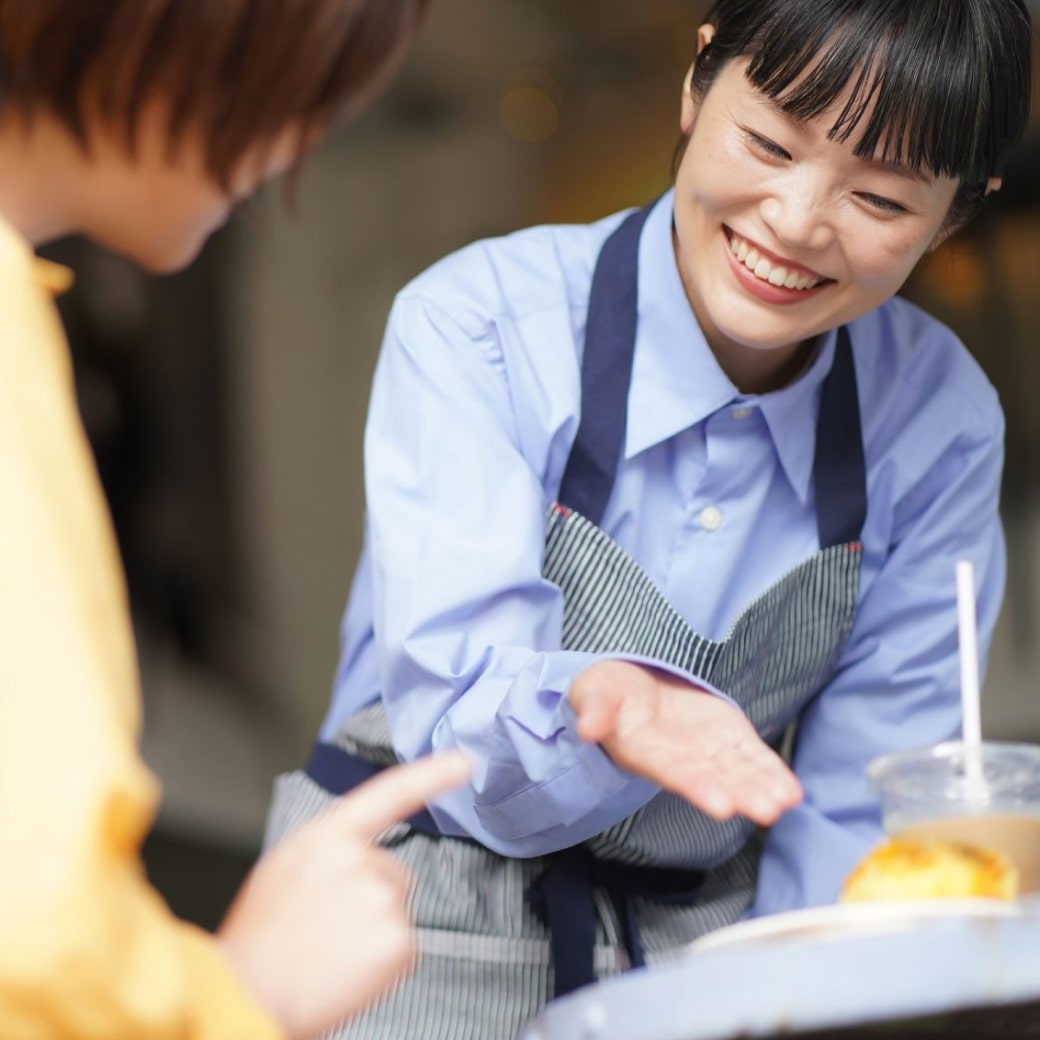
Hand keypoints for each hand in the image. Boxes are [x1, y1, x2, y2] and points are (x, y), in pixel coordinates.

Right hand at [217, 752, 470, 1038]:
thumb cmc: (260, 937)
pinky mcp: (400, 943)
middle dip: (367, 894)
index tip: (464, 761)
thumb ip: (329, 847)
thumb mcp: (285, 867)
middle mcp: (362, 862)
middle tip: (325, 925)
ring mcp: (384, 902)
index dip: (432, 773)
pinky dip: (380, 960)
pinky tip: (346, 968)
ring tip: (328, 949)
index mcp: (329, 837)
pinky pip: (401, 944)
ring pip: (394, 907)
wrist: (248, 998)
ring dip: (371, 927)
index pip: (391, 793)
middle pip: (390, 869)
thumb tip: (355, 849)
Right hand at [569, 660, 801, 825]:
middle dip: (739, 792)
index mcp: (642, 747)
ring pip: (736, 772)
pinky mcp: (727, 736)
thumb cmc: (608, 690)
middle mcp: (677, 758)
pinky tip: (791, 791)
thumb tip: (586, 727)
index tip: (720, 803)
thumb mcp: (593, 690)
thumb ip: (593, 707)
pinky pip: (752, 756)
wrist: (634, 681)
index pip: (670, 768)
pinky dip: (771, 772)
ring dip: (761, 787)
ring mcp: (705, 750)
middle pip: (711, 778)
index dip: (695, 785)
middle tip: (766, 809)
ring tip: (784, 801)